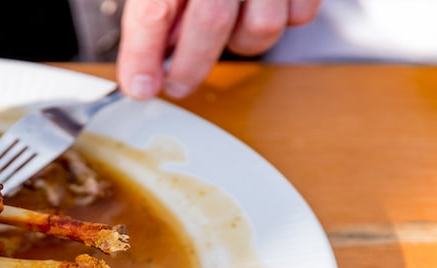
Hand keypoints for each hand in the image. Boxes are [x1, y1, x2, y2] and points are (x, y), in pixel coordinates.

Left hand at [116, 0, 320, 98]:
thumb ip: (155, 5)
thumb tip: (146, 60)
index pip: (153, 10)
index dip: (142, 54)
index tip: (138, 87)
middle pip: (209, 23)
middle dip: (189, 66)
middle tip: (176, 83)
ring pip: (261, 28)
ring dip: (240, 42)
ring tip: (225, 28)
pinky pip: (300, 15)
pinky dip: (282, 19)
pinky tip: (260, 4)